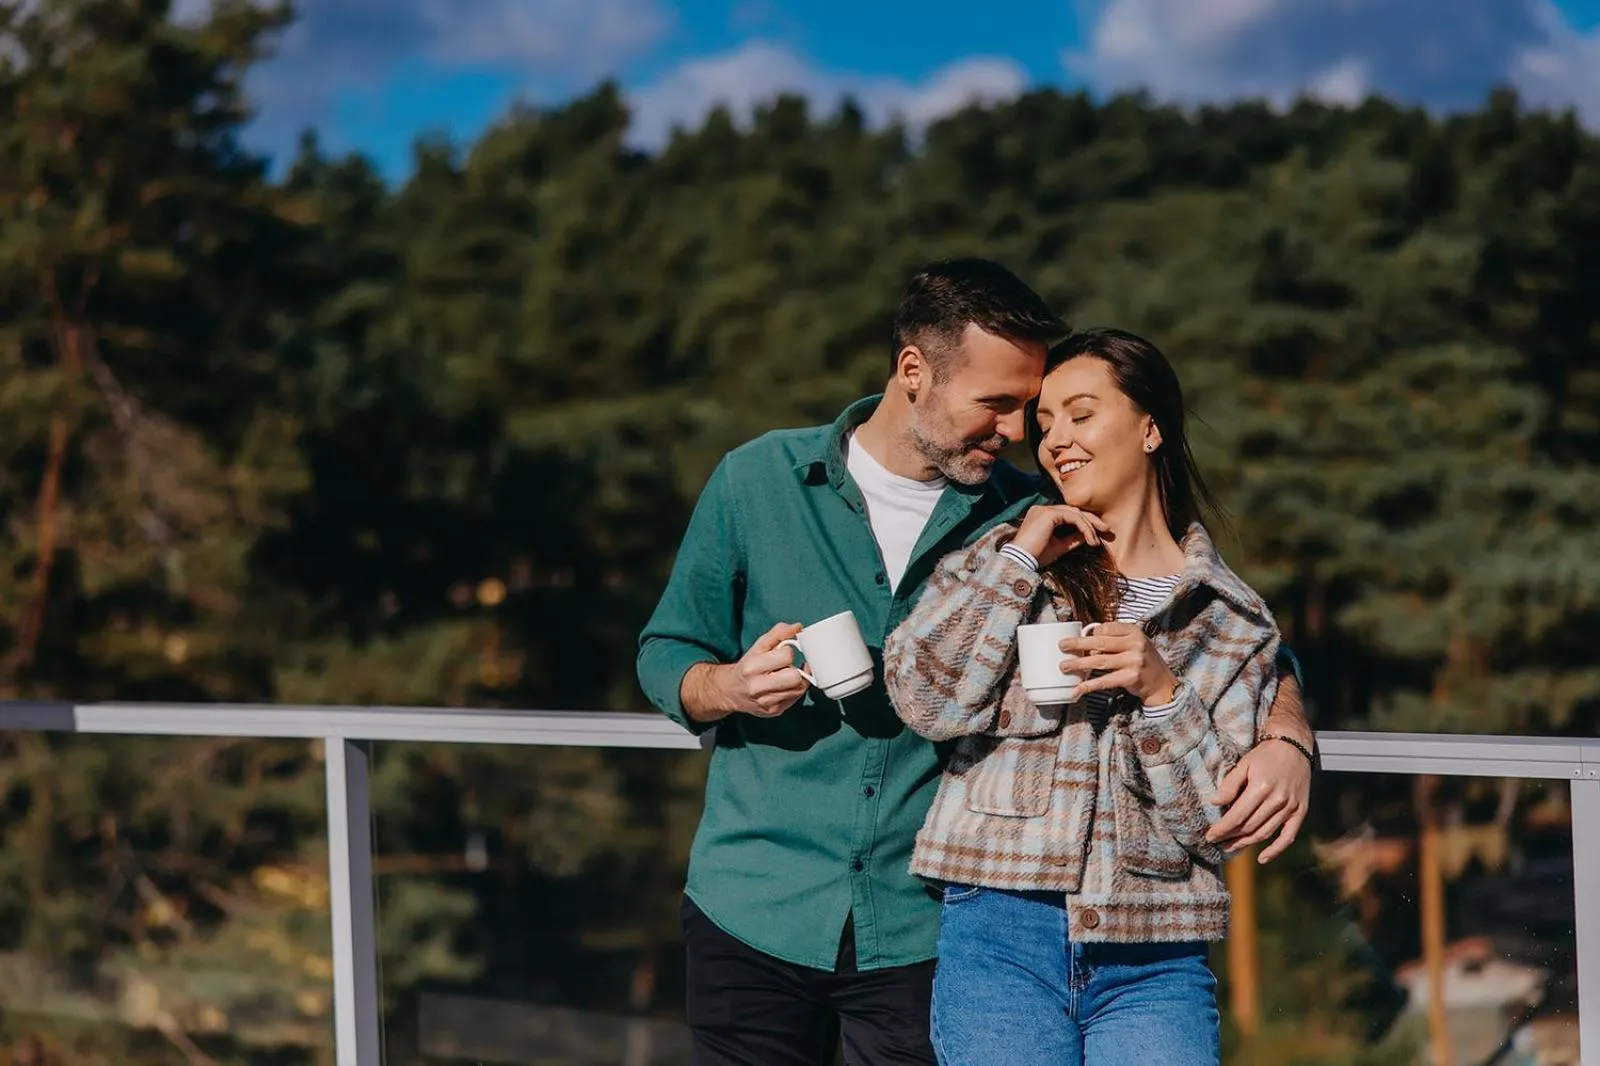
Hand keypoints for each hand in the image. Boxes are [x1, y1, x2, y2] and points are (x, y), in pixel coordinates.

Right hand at [717, 622, 810, 717]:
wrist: (731, 691)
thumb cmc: (748, 666)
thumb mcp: (758, 646)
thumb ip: (778, 633)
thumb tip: (797, 627)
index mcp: (752, 667)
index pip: (786, 656)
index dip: (788, 652)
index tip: (783, 653)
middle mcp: (758, 687)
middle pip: (795, 678)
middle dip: (795, 670)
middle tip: (787, 667)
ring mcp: (767, 702)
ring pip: (799, 689)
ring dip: (796, 681)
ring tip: (786, 676)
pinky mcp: (775, 711)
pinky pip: (796, 699)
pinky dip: (794, 690)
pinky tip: (785, 686)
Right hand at [1013, 504, 1110, 567]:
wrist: (1021, 561)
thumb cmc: (1036, 557)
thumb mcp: (1059, 547)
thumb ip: (1072, 539)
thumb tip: (1088, 535)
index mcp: (1042, 516)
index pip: (1068, 514)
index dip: (1084, 523)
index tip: (1096, 536)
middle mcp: (1042, 509)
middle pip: (1074, 511)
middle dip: (1092, 520)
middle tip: (1107, 530)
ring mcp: (1045, 510)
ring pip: (1075, 513)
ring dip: (1089, 526)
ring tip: (1097, 541)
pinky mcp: (1049, 514)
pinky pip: (1073, 517)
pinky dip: (1084, 527)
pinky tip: (1090, 539)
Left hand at [1059, 621, 1178, 705]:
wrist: (1161, 682)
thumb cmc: (1141, 659)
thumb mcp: (1133, 642)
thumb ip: (1114, 638)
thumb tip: (1084, 639)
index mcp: (1134, 631)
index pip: (1106, 628)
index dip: (1091, 634)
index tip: (1081, 639)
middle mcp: (1135, 644)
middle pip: (1100, 643)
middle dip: (1078, 644)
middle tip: (1061, 646)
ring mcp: (1133, 661)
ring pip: (1099, 661)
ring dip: (1079, 664)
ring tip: (1064, 666)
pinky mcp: (1130, 678)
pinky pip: (1104, 681)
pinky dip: (1089, 685)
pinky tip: (1077, 689)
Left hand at [1205, 740, 1311, 862]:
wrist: (1294, 747)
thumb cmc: (1265, 755)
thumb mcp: (1244, 764)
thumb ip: (1229, 785)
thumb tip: (1214, 803)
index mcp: (1261, 787)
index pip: (1237, 816)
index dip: (1222, 829)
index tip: (1210, 836)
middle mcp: (1277, 800)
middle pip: (1250, 827)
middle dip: (1230, 837)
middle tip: (1216, 842)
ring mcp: (1291, 807)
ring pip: (1265, 833)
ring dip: (1246, 844)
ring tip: (1230, 847)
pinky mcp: (1300, 812)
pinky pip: (1288, 836)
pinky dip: (1276, 850)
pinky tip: (1262, 858)